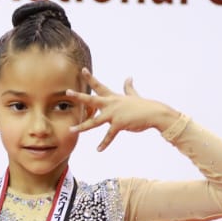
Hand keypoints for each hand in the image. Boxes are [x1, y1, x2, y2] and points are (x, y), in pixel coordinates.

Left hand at [69, 70, 183, 150]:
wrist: (154, 113)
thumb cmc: (143, 105)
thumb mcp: (133, 95)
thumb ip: (128, 87)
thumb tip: (129, 77)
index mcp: (113, 97)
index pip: (99, 86)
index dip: (90, 78)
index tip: (82, 70)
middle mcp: (111, 104)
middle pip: (92, 99)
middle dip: (79, 96)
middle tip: (67, 91)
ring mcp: (114, 114)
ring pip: (94, 121)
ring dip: (82, 126)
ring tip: (71, 130)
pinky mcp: (119, 124)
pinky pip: (109, 136)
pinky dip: (104, 143)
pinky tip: (98, 150)